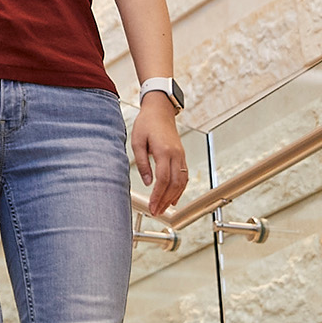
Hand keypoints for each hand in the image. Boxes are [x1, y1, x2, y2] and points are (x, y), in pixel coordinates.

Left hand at [132, 92, 187, 216]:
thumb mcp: (137, 141)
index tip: (152, 206)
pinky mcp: (182, 155)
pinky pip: (184, 175)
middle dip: (165, 200)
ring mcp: (181, 155)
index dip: (158, 195)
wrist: (160, 110)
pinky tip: (174, 198)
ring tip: (164, 209)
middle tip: (157, 212)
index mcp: (164, 151)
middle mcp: (176, 154)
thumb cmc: (147, 123)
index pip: (163, 179)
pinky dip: (180, 189)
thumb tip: (148, 182)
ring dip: (173, 197)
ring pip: (182, 181)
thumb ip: (142, 163)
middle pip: (174, 184)